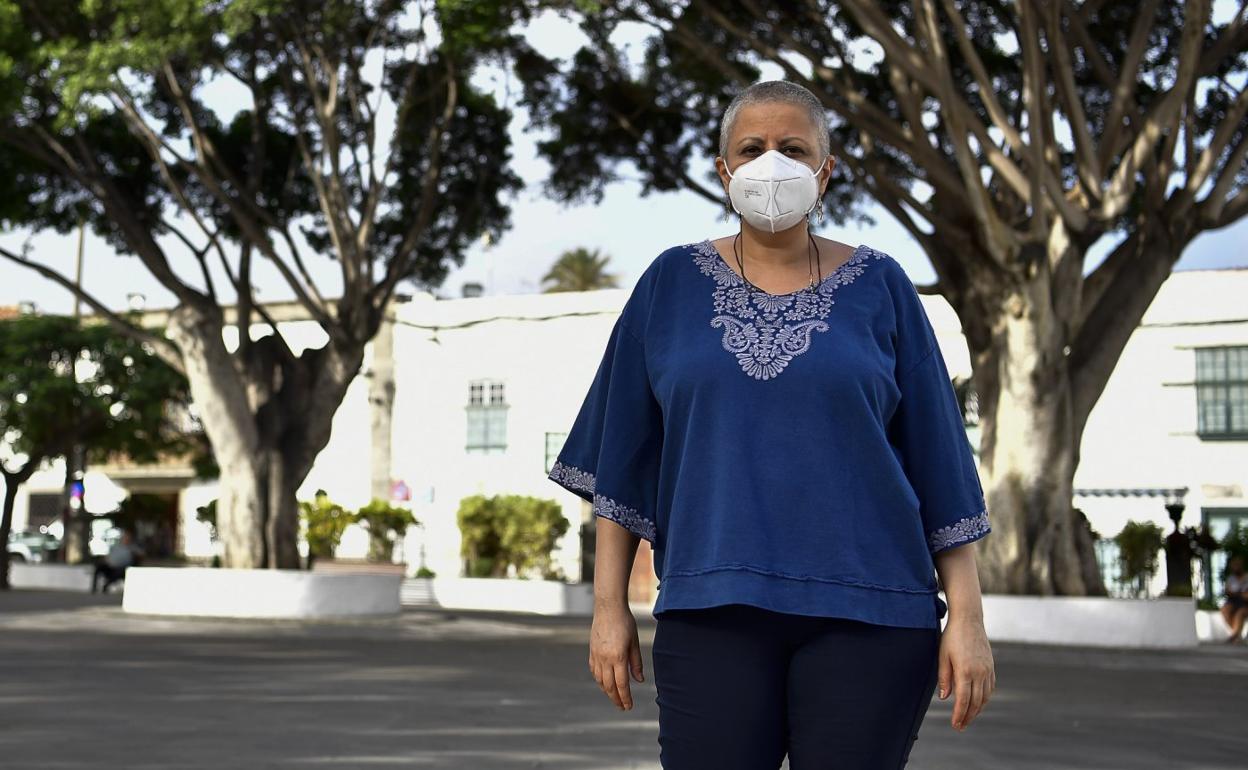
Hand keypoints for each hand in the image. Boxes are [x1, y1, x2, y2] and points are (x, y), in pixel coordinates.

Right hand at [588, 602, 643, 710]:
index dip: (625, 697)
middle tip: (622, 707)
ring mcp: (596, 655)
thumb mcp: (634, 642)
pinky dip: (599, 680)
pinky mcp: (592, 651)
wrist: (608, 608)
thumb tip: (639, 680)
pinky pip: (594, 671)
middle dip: (616, 699)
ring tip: (614, 697)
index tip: (628, 706)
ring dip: (607, 691)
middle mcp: (605, 659)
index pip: (621, 684)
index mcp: (618, 657)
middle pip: (609, 686)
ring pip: (600, 680)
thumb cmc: (625, 622)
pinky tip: (604, 682)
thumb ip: (636, 663)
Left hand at [936, 615, 994, 730]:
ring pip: (985, 697)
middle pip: (975, 702)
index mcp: (965, 671)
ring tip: (968, 717)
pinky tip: (978, 702)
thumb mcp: (942, 656)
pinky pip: (990, 688)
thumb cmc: (952, 637)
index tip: (955, 725)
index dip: (959, 715)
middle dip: (968, 716)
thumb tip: (944, 697)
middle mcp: (979, 673)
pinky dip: (984, 698)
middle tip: (960, 726)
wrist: (969, 620)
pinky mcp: (991, 666)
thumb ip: (944, 678)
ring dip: (977, 710)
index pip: (963, 700)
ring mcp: (987, 670)